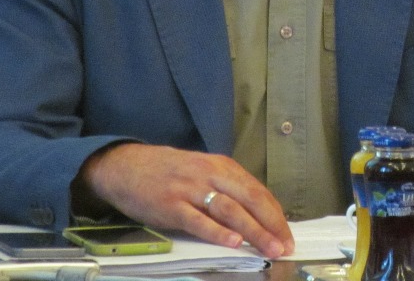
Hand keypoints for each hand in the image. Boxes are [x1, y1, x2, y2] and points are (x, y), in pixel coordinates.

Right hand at [76, 142, 294, 257]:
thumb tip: (256, 213)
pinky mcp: (171, 206)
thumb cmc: (168, 171)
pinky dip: (217, 232)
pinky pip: (199, 221)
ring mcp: (190, 190)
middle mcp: (210, 174)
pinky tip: (232, 242)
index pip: (258, 190)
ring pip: (230, 210)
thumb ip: (227, 187)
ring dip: (253, 231)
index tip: (287, 233)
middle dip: (271, 224)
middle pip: (249, 199)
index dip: (275, 214)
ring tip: (268, 248)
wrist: (126, 166)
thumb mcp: (203, 170)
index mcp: (221, 166)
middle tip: (285, 246)